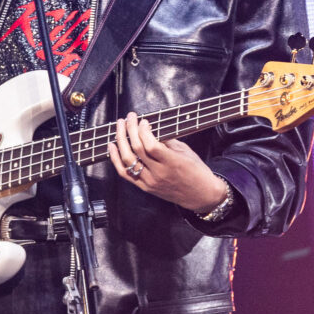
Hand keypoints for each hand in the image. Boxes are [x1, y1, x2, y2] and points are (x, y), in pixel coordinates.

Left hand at [107, 112, 227, 213]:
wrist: (201, 195)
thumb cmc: (196, 171)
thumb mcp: (186, 151)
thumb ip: (168, 140)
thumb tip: (151, 128)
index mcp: (172, 163)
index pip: (151, 145)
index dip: (144, 131)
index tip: (144, 121)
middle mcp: (159, 173)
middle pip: (137, 149)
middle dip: (130, 129)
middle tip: (129, 118)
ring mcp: (150, 182)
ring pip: (128, 160)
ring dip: (121, 140)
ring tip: (120, 127)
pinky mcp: (145, 188)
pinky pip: (125, 173)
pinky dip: (116, 159)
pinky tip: (112, 146)